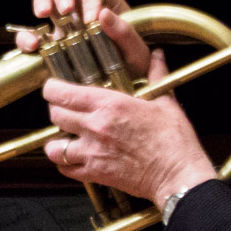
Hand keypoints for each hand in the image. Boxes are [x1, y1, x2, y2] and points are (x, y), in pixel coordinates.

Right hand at [15, 0, 149, 78]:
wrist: (121, 90)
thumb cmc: (133, 66)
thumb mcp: (136, 52)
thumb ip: (125, 33)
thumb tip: (104, 14)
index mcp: (104, 1)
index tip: (92, 18)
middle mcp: (80, 7)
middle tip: (65, 11)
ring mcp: (62, 23)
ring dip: (42, 3)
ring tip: (42, 15)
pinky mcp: (48, 43)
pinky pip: (31, 32)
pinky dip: (27, 36)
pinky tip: (32, 45)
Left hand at [41, 48, 216, 203]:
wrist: (178, 175)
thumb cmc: (174, 140)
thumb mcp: (165, 102)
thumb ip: (156, 75)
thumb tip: (158, 55)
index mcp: (110, 105)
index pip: (63, 92)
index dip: (52, 89)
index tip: (54, 88)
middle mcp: (96, 126)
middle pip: (55, 115)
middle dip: (57, 111)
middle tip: (65, 111)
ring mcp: (92, 152)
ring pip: (54, 146)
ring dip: (57, 141)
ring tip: (66, 138)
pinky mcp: (95, 174)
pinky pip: (65, 169)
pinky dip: (65, 164)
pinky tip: (74, 159)